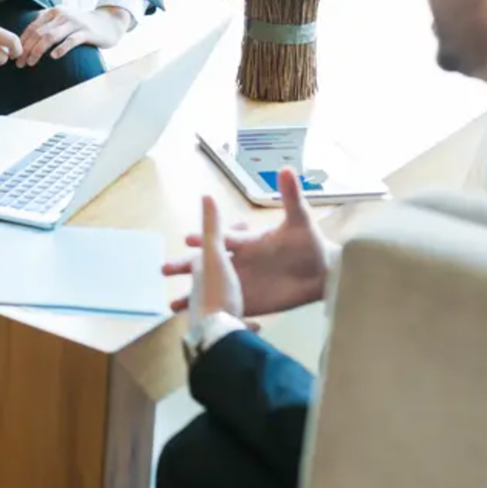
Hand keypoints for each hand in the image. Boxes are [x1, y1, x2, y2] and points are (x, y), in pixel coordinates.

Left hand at [17, 6, 129, 67]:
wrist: (109, 21)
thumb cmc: (82, 24)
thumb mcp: (62, 20)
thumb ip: (47, 25)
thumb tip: (26, 39)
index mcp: (53, 12)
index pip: (32, 27)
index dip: (22, 42)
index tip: (14, 55)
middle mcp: (62, 15)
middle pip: (38, 33)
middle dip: (26, 49)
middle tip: (19, 64)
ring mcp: (74, 23)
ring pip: (51, 36)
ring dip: (38, 51)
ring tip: (31, 63)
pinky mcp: (86, 32)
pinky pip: (71, 41)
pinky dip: (61, 48)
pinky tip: (54, 57)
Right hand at [163, 168, 331, 316]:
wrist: (323, 274)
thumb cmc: (310, 244)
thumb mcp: (300, 220)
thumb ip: (291, 196)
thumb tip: (287, 168)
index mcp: (247, 242)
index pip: (220, 238)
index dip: (205, 237)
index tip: (188, 238)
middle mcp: (239, 261)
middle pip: (206, 263)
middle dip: (185, 266)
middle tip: (164, 269)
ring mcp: (242, 282)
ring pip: (210, 287)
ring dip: (191, 293)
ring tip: (171, 303)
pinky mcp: (251, 300)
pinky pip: (226, 307)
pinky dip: (209, 311)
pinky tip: (194, 319)